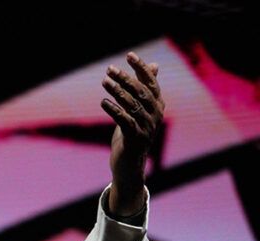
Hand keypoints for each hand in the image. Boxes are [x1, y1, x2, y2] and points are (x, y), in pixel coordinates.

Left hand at [100, 51, 164, 215]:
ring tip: (104, 82)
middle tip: (109, 69)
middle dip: (125, 78)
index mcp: (157, 106)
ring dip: (117, 91)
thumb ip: (144, 89)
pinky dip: (114, 110)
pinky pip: (125, 121)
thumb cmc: (131, 134)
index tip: (129, 55)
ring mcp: (147, 127)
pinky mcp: (136, 138)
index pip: (151, 82)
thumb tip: (153, 65)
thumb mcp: (138, 110)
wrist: (129, 165)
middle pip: (141, 91)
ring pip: (132, 105)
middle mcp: (155, 115)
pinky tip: (103, 102)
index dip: (141, 68)